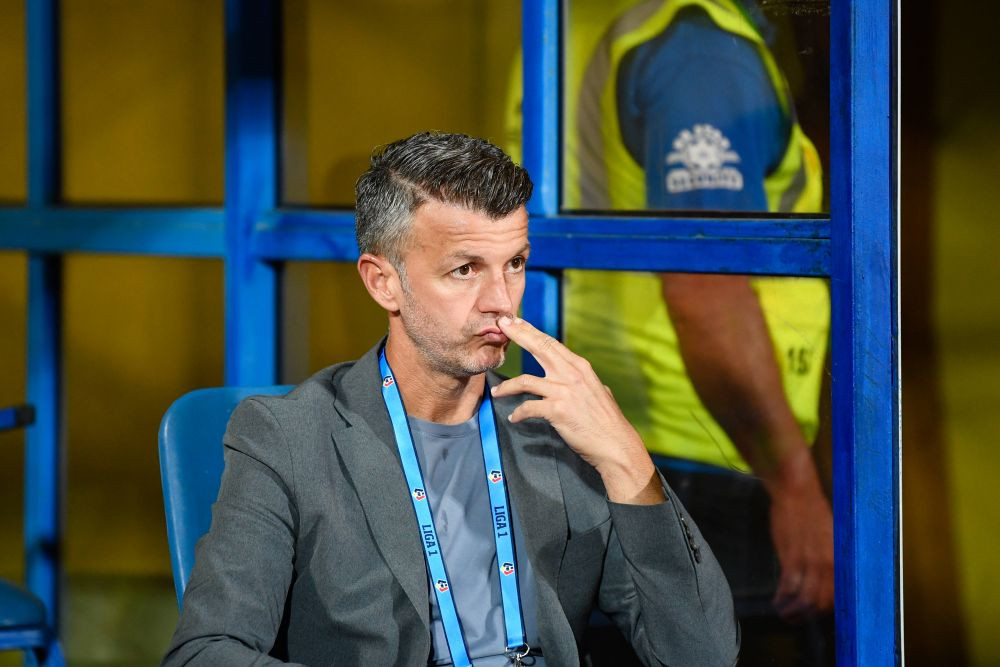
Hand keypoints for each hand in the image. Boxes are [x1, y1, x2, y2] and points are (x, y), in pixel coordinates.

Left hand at [492, 316, 662, 503]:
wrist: (616, 445)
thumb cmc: (607, 422)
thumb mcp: (598, 391)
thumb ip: (584, 382)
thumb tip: (578, 379)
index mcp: (580, 367)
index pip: (550, 343)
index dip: (530, 331)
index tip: (515, 321)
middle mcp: (571, 374)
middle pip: (539, 347)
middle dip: (518, 334)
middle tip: (501, 326)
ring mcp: (564, 392)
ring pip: (525, 381)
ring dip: (507, 387)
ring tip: (496, 392)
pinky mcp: (558, 411)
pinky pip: (528, 408)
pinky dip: (519, 413)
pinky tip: (514, 418)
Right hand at [767, 455, 834, 619]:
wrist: (796, 492)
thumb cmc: (811, 508)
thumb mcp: (829, 535)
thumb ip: (827, 557)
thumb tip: (823, 574)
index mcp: (839, 559)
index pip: (838, 594)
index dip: (827, 607)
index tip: (817, 611)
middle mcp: (828, 564)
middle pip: (822, 602)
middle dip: (810, 614)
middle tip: (799, 617)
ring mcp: (809, 562)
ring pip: (805, 599)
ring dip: (794, 611)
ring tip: (785, 613)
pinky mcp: (791, 558)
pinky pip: (788, 587)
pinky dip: (781, 598)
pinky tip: (776, 601)